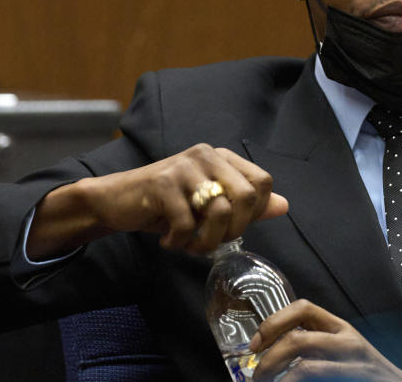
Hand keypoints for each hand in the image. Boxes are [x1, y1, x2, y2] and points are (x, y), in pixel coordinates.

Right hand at [28, 144, 287, 258]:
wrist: (117, 201)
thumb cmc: (167, 204)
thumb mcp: (209, 204)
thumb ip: (246, 204)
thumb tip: (284, 205)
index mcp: (222, 157)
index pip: (262, 182)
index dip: (254, 212)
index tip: (232, 227)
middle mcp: (206, 155)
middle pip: (245, 196)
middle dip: (233, 230)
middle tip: (212, 241)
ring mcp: (184, 166)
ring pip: (218, 211)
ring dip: (206, 241)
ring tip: (190, 245)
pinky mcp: (162, 183)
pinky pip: (186, 222)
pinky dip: (179, 241)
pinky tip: (168, 240)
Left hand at [250, 299, 401, 381]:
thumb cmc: (362, 369)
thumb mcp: (343, 347)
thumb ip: (315, 341)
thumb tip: (268, 348)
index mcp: (340, 327)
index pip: (303, 308)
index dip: (274, 322)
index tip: (255, 343)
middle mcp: (347, 342)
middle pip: (298, 340)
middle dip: (269, 359)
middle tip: (256, 376)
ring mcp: (352, 365)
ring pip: (305, 367)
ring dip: (277, 378)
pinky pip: (317, 381)